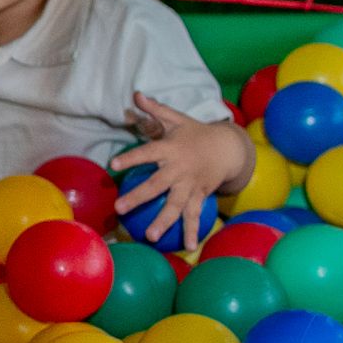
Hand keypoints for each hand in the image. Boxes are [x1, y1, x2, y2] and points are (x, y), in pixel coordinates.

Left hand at [109, 92, 246, 250]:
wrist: (229, 147)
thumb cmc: (194, 134)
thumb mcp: (176, 120)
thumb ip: (154, 110)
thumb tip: (136, 94)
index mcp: (171, 149)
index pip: (147, 153)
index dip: (131, 158)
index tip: (112, 165)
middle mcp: (179, 169)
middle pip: (157, 185)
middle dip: (139, 197)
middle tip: (120, 208)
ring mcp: (190, 185)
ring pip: (176, 206)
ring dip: (164, 221)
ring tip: (151, 237)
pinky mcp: (200, 196)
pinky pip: (195, 215)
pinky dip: (193, 231)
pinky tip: (188, 247)